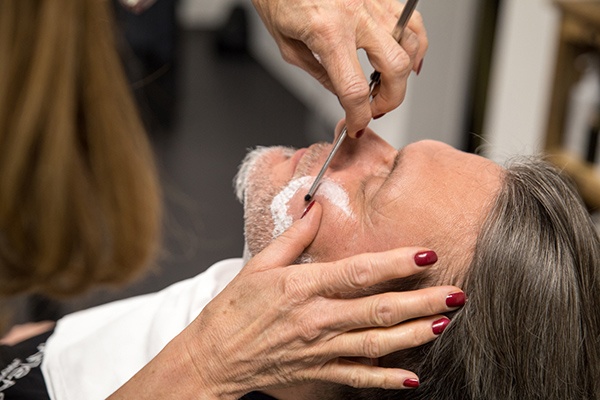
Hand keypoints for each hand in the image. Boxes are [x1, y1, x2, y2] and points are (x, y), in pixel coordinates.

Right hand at [183, 202, 459, 397]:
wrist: (213, 357)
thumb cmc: (233, 309)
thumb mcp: (260, 265)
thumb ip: (294, 237)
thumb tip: (318, 207)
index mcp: (303, 287)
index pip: (358, 272)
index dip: (395, 264)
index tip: (425, 255)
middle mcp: (316, 319)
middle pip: (378, 309)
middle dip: (421, 301)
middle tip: (456, 292)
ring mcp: (319, 349)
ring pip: (376, 343)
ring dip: (413, 335)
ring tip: (444, 323)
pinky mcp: (318, 372)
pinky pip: (357, 377)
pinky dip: (385, 380)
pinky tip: (412, 378)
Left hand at [252, 0, 427, 137]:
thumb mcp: (288, 46)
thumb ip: (320, 73)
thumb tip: (341, 94)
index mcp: (327, 32)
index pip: (354, 90)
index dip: (359, 116)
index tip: (357, 125)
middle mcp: (355, 15)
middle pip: (395, 69)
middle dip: (390, 100)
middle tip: (376, 109)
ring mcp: (372, 2)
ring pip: (411, 45)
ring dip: (403, 75)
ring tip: (386, 85)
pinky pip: (412, 21)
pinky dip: (416, 44)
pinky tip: (406, 58)